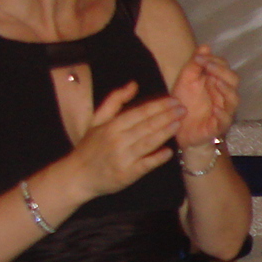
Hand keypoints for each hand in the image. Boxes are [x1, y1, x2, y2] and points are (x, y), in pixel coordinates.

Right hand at [63, 81, 182, 196]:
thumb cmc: (90, 147)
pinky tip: (169, 151)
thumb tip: (133, 84)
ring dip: (165, 132)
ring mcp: (123, 157)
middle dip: (166, 116)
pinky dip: (157, 158)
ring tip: (179, 124)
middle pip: (146, 126)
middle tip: (183, 109)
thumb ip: (115, 101)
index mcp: (111, 126)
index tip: (173, 100)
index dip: (158, 106)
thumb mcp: (97, 120)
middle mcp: (117, 140)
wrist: (77, 176)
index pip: (139, 113)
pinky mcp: (128, 174)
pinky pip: (146, 164)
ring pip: (148, 142)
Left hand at [171, 46, 238, 148]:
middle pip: (233, 80)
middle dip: (223, 72)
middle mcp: (223, 95)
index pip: (224, 68)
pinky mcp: (219, 126)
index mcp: (217, 82)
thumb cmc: (185, 103)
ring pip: (234, 99)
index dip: (215, 61)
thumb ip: (195, 64)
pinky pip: (226, 119)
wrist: (179, 128)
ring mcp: (224, 110)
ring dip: (226, 90)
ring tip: (216, 83)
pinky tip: (215, 108)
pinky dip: (222, 113)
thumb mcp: (186, 80)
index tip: (200, 57)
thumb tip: (205, 46)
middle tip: (209, 67)